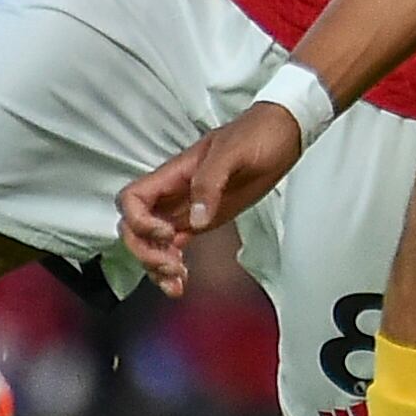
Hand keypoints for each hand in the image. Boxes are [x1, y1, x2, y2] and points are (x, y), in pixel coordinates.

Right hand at [118, 103, 305, 294]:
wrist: (283, 134)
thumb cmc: (256, 134)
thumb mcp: (233, 152)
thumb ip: (210, 183)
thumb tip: (196, 220)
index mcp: (174, 174)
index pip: (132, 199)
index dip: (139, 221)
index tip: (168, 233)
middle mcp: (174, 194)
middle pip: (134, 228)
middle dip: (145, 251)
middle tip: (173, 264)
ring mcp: (187, 209)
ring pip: (152, 242)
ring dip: (156, 266)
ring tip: (178, 281)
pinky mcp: (203, 220)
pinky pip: (175, 246)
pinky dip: (171, 266)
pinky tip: (181, 280)